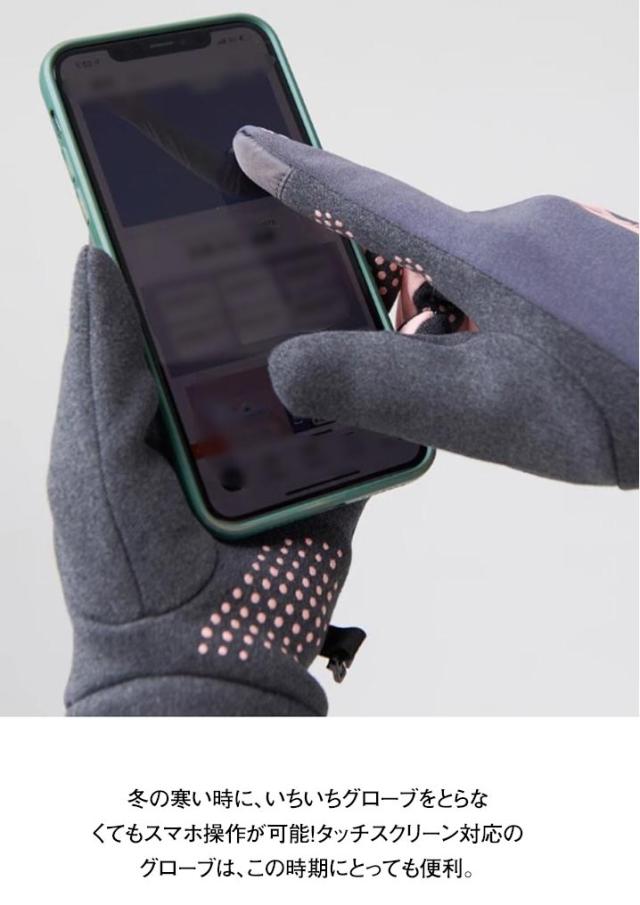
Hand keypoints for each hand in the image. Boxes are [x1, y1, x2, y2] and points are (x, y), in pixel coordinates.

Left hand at [48, 247, 363, 715]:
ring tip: (372, 252)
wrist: (196, 667)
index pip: (181, 307)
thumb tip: (97, 256)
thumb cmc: (123, 567)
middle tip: (316, 203)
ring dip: (344, 315)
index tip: (221, 180)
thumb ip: (102, 366)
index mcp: (161, 398)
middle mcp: (226, 410)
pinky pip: (366, 424)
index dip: (196, 248)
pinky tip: (407, 331)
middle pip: (262, 324)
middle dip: (287, 270)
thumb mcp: (94, 458)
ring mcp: (285, 443)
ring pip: (319, 362)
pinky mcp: (334, 479)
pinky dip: (386, 384)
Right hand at [233, 126, 637, 487]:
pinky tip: (548, 377)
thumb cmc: (625, 409)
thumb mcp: (488, 412)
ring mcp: (576, 236)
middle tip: (443, 387)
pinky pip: (529, 282)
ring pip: (482, 277)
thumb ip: (380, 386)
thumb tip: (284, 365)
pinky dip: (512, 327)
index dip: (303, 179)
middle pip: (430, 260)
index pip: (371, 204)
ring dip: (467, 331)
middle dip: (412, 319)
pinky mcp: (605, 258)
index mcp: (491, 251)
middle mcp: (531, 223)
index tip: (250, 141)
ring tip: (505, 396)